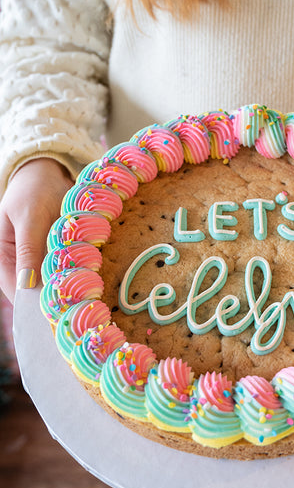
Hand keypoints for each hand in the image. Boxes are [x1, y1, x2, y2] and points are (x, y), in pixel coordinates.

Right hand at [0, 158, 73, 302]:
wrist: (48, 173)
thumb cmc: (35, 191)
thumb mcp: (30, 217)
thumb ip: (29, 249)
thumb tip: (26, 285)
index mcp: (3, 257)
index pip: (17, 292)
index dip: (35, 306)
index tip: (57, 315)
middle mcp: (19, 263)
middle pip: (35, 292)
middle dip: (55, 300)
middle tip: (78, 310)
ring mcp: (38, 260)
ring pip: (52, 284)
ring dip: (67, 288)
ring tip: (87, 297)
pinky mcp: (55, 255)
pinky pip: (64, 271)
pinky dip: (75, 275)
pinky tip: (91, 279)